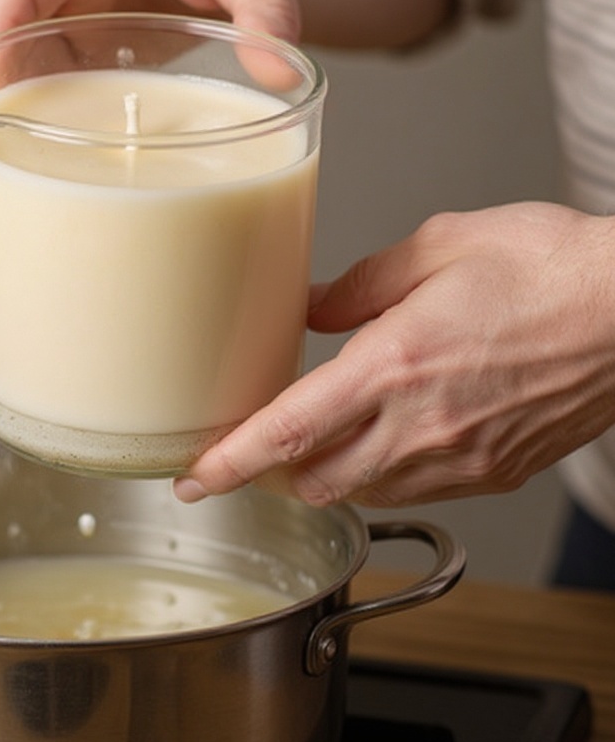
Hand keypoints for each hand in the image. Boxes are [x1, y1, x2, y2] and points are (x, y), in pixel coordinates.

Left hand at [173, 203, 614, 506]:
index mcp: (397, 364)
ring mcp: (461, 458)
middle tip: (254, 445)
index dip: (230, 463)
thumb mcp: (439, 247)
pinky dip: (381, 474)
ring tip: (321, 436)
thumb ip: (359, 287)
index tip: (191, 479)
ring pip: (361, 494)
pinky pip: (413, 490)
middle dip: (273, 471)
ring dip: (326, 473)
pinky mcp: (493, 474)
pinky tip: (387, 436)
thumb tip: (313, 310)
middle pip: (314, 480)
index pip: (289, 433)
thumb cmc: (550, 269)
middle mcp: (423, 424)